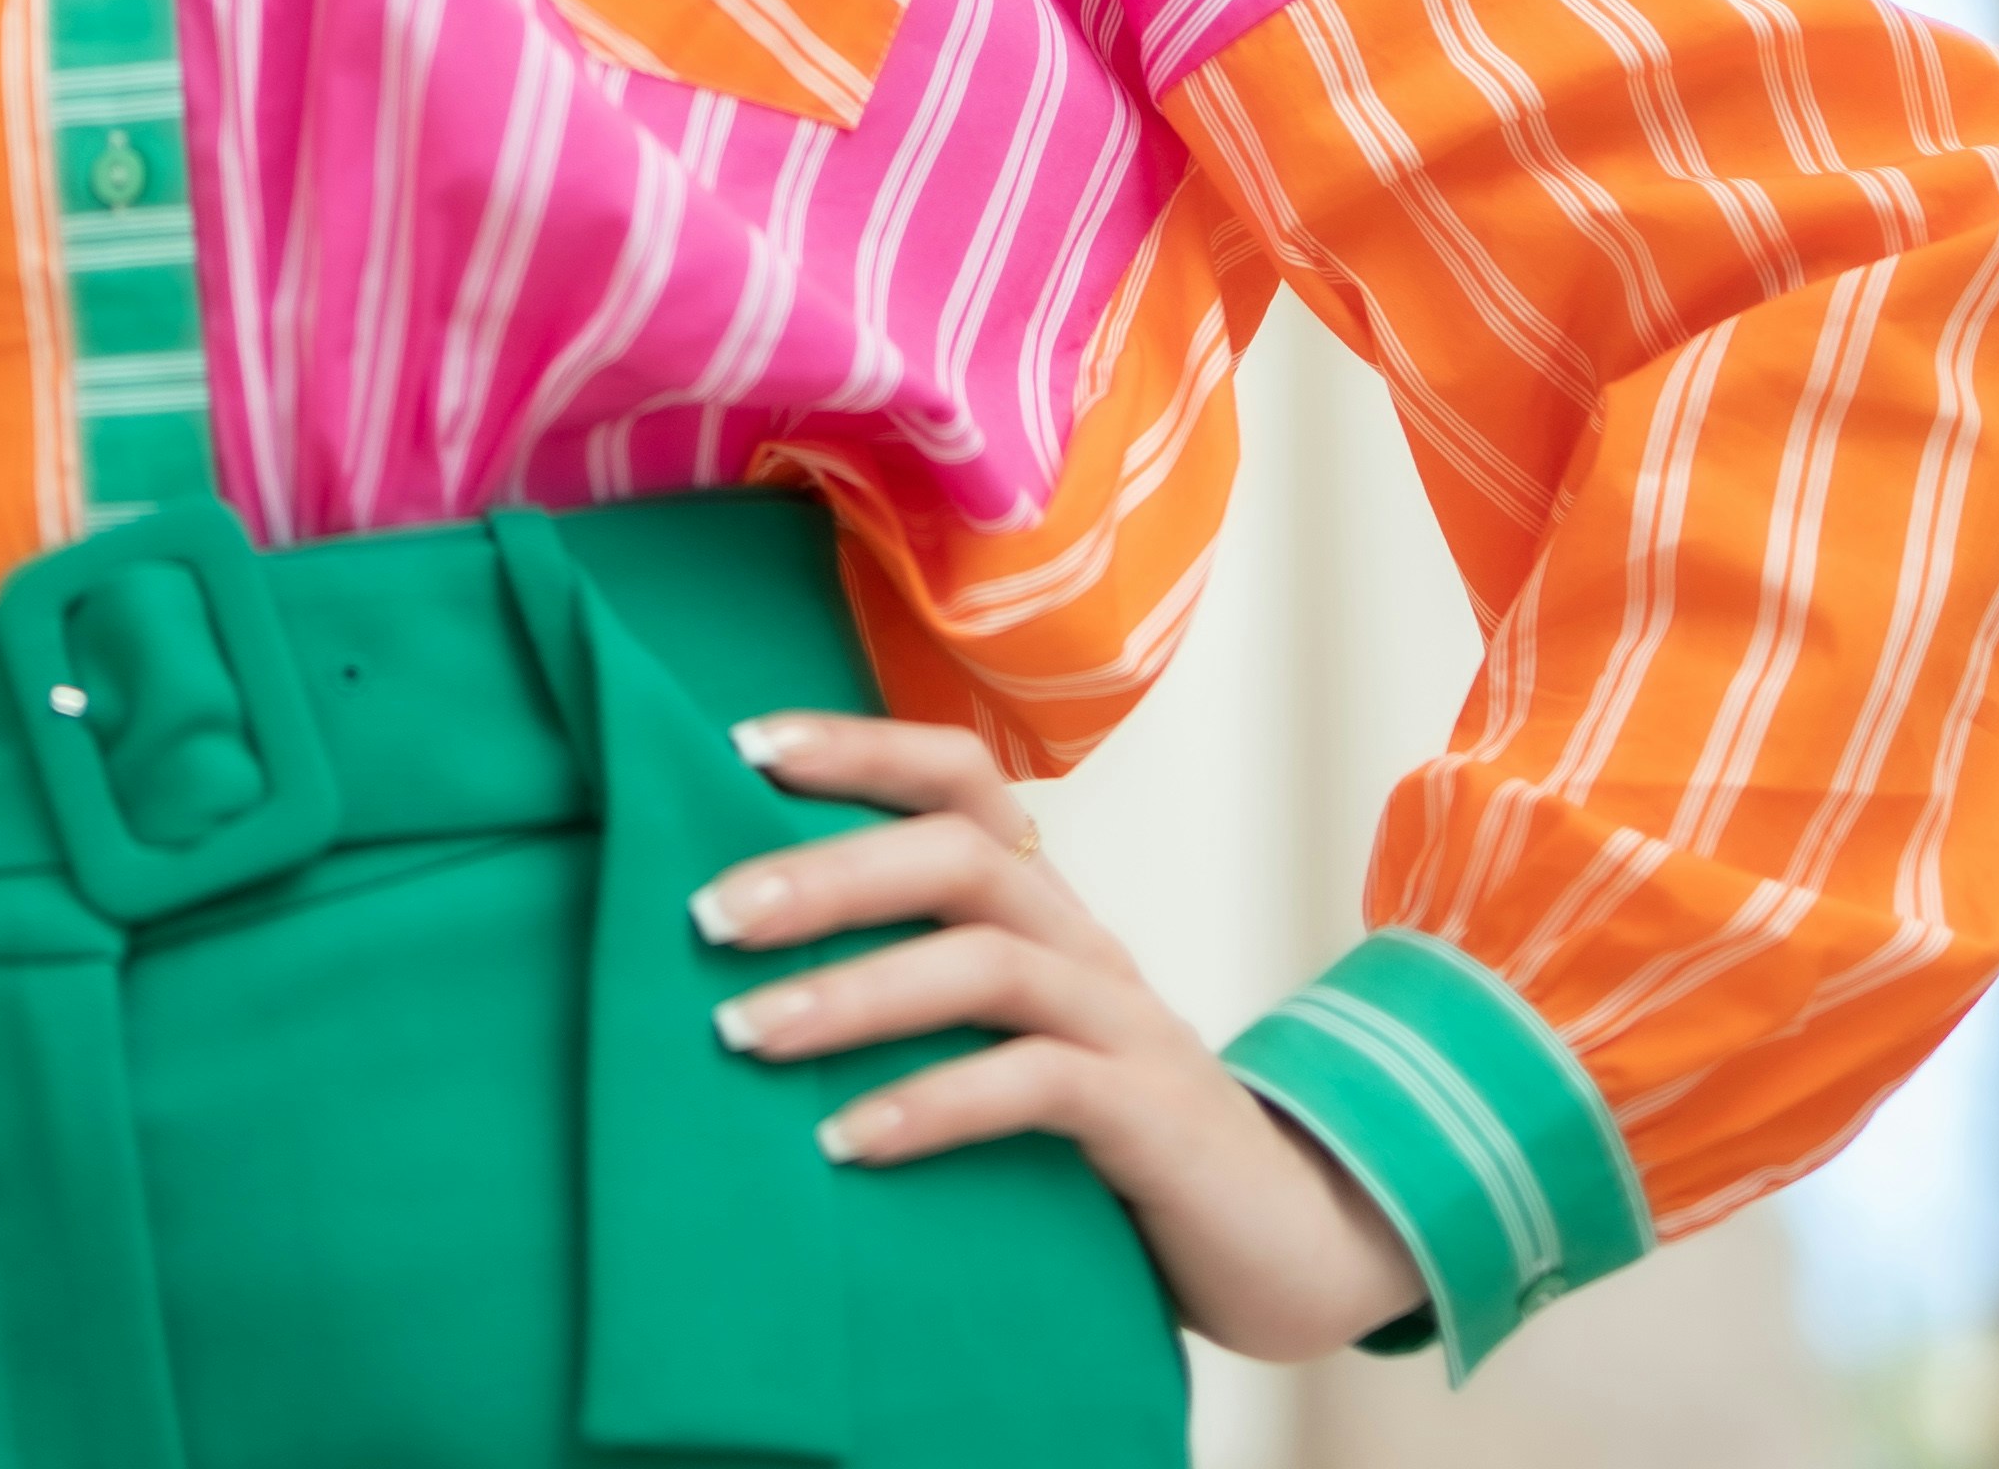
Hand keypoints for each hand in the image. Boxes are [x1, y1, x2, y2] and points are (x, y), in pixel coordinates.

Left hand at [701, 710, 1429, 1366]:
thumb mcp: (1012, 1055)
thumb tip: (743, 983)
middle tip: (708, 915)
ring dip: (855, 991)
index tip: (741, 747)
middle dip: (827, 873)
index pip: (965, 782)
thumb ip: (922, 1008)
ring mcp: (1129, 1028)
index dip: (862, 748)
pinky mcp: (1154, 1119)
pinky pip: (1038, 1084)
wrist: (1290, 1251)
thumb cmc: (1112, 1152)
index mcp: (1049, 917)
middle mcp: (1088, 948)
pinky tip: (848, 1142)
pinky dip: (934, 1104)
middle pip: (961, 856)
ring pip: (989, 963)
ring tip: (745, 1033)